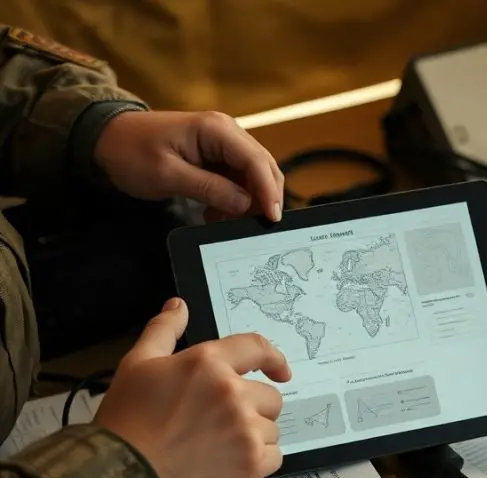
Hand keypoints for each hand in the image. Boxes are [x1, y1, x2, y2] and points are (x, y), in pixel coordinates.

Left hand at [93, 110, 284, 221]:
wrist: (103, 139)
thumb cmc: (130, 153)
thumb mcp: (168, 175)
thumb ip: (211, 189)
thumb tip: (247, 205)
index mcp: (216, 130)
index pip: (256, 161)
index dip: (268, 191)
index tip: (273, 219)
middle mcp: (227, 132)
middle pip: (262, 167)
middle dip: (265, 197)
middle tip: (259, 228)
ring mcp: (223, 143)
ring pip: (253, 175)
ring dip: (249, 201)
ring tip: (230, 224)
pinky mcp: (216, 156)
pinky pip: (237, 179)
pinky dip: (234, 200)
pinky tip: (218, 216)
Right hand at [94, 298, 291, 477]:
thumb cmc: (126, 422)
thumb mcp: (137, 366)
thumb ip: (163, 332)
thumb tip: (179, 306)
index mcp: (208, 363)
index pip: (257, 347)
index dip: (274, 358)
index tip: (280, 370)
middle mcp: (233, 393)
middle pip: (269, 396)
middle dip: (251, 407)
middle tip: (218, 424)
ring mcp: (246, 430)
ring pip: (271, 427)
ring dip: (253, 435)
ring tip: (216, 447)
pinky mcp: (252, 464)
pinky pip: (275, 456)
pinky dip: (257, 461)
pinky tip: (228, 464)